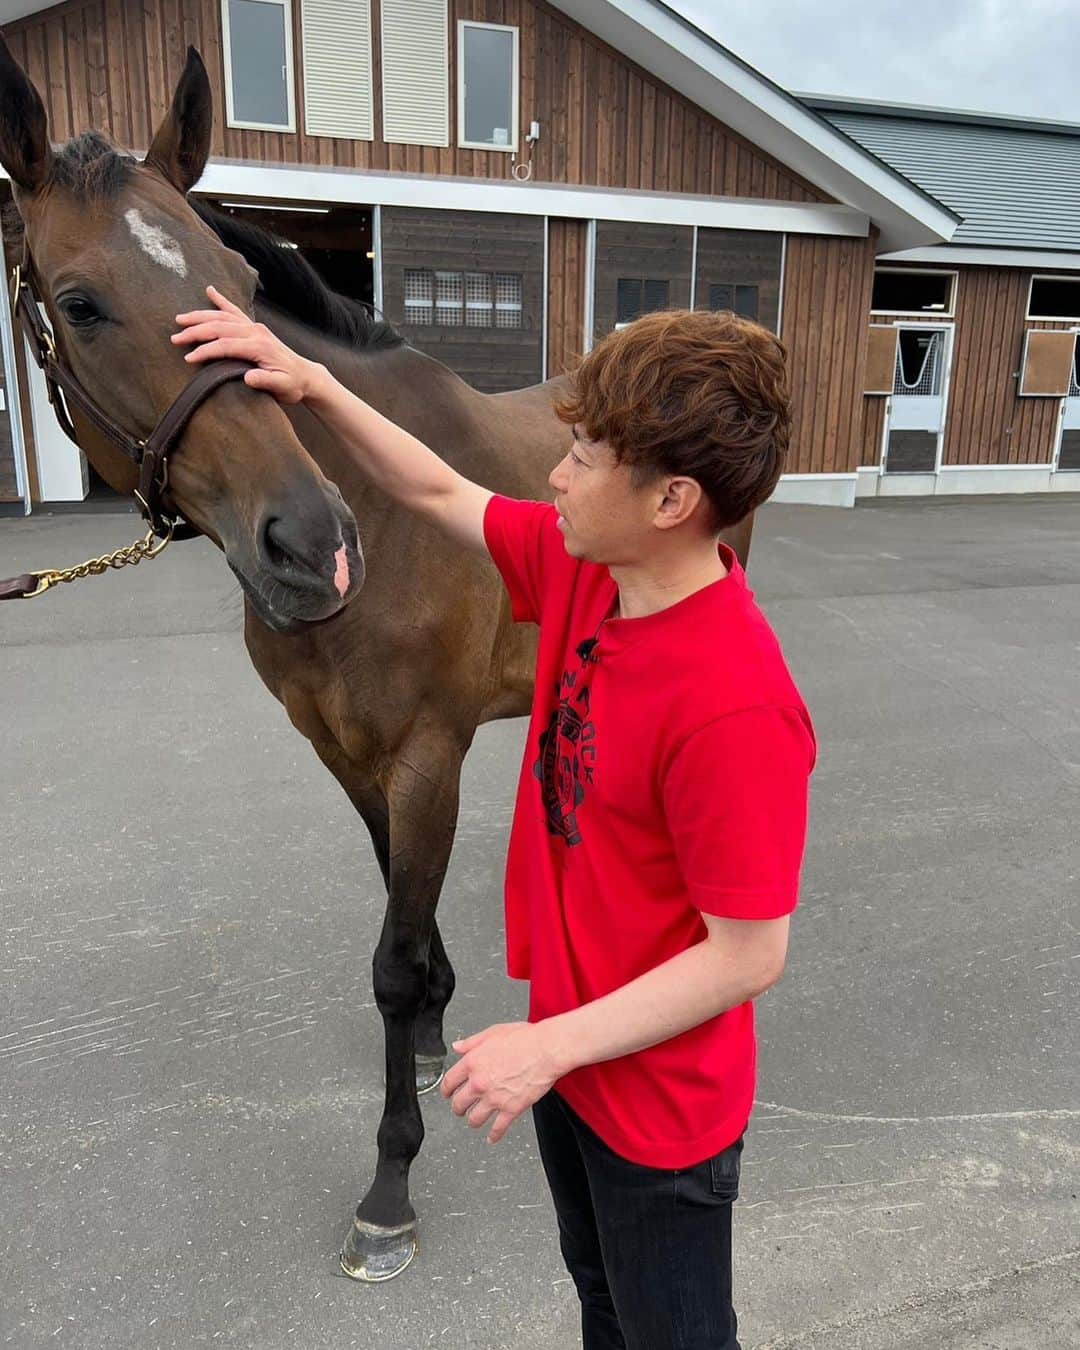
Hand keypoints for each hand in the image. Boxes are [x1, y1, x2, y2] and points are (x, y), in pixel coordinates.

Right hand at [172, 285, 323, 403]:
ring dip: (200, 316)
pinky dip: (222, 300)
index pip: (226, 346)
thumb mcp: (282, 387)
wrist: (306, 376)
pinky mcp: (255, 327)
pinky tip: (210, 290)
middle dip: (195, 331)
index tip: (188, 358)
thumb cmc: (292, 385)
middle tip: (174, 338)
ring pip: (223, 316)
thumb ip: (266, 382)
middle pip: (219, 327)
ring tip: (180, 319)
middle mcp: (256, 332)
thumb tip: (248, 378)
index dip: (205, 351)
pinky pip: (235, 311)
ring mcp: (255, 327)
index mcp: (259, 346)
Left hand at [440, 1021, 562, 1143]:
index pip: (449, 1082)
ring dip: (472, 1121)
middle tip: (460, 1108)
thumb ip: (472, 1042)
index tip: (447, 1093)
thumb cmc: (525, 1039)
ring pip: (474, 1119)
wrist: (547, 1050)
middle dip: (457, 1107)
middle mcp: (480, 1082)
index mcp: (473, 1062)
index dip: (446, 1090)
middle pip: (458, 1104)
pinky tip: (492, 1137)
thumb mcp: (493, 1032)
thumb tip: (458, 1047)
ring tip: (474, 1120)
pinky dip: (494, 1136)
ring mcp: (494, 1098)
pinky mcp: (511, 1109)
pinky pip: (498, 1128)